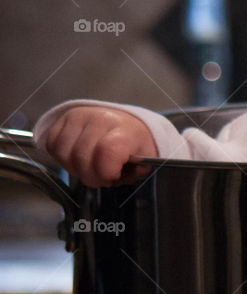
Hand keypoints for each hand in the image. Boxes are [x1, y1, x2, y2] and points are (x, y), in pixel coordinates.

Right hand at [42, 106, 157, 187]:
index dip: (106, 173)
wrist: (126, 123)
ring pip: (64, 154)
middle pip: (81, 157)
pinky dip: (63, 158)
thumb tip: (116, 176)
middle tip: (102, 176)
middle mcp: (100, 118)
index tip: (113, 176)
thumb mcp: (145, 161)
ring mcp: (78, 116)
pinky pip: (52, 146)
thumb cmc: (133, 144)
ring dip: (75, 168)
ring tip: (90, 166)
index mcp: (125, 129)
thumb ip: (133, 173)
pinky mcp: (61, 119)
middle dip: (91, 176)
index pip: (107, 152)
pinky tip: (78, 157)